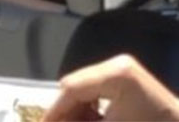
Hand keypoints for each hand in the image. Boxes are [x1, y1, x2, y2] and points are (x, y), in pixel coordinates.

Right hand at [43, 54, 178, 121]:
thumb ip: (78, 121)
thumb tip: (54, 118)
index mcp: (117, 73)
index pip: (71, 88)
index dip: (55, 112)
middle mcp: (118, 63)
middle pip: (74, 86)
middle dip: (65, 111)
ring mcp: (122, 66)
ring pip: (82, 88)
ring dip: (76, 110)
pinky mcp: (124, 73)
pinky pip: (94, 88)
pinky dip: (89, 106)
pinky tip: (94, 119)